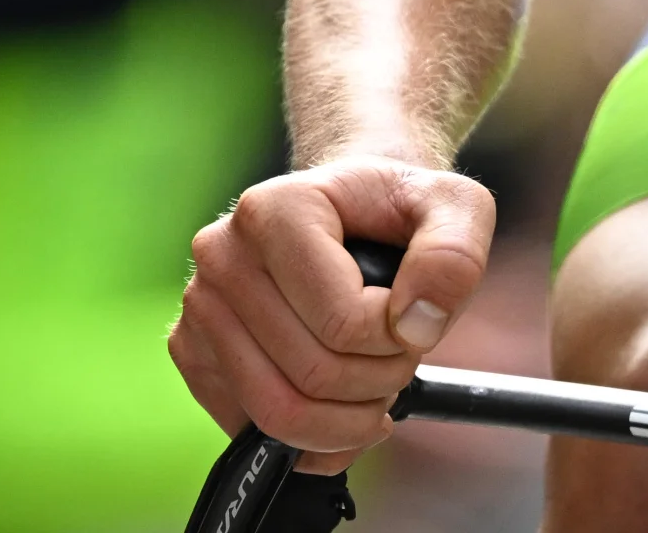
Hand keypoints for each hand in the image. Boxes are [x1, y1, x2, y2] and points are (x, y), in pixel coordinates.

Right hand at [170, 160, 492, 466]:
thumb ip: (453, 257)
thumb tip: (416, 325)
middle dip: (378, 383)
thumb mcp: (455, 209)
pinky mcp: (192, 352)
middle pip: (313, 375)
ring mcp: (199, 306)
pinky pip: (251, 431)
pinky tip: (339, 406)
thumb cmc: (397, 211)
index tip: (412, 317)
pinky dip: (310, 440)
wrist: (350, 213)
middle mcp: (222, 253)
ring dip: (347, 419)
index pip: (344, 324)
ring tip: (373, 380)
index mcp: (273, 210)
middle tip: (399, 354)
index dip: (399, 342)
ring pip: (279, 413)